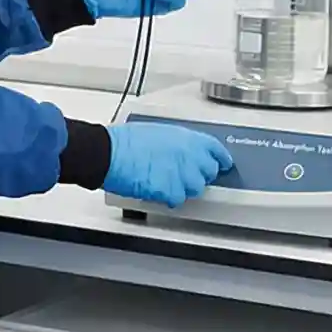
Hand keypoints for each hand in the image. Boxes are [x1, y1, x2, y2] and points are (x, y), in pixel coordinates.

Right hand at [104, 123, 234, 207]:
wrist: (109, 153)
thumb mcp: (158, 132)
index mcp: (188, 138)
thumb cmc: (124, 141)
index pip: (217, 151)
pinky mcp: (171, 192)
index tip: (222, 163)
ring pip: (195, 189)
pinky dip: (168, 197)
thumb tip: (181, 151)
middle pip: (209, 173)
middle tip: (182, 173)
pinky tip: (156, 189)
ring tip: (165, 181)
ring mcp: (183, 176)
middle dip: (198, 174)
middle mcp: (190, 157)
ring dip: (183, 187)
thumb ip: (177, 143)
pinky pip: (177, 199)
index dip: (220, 159)